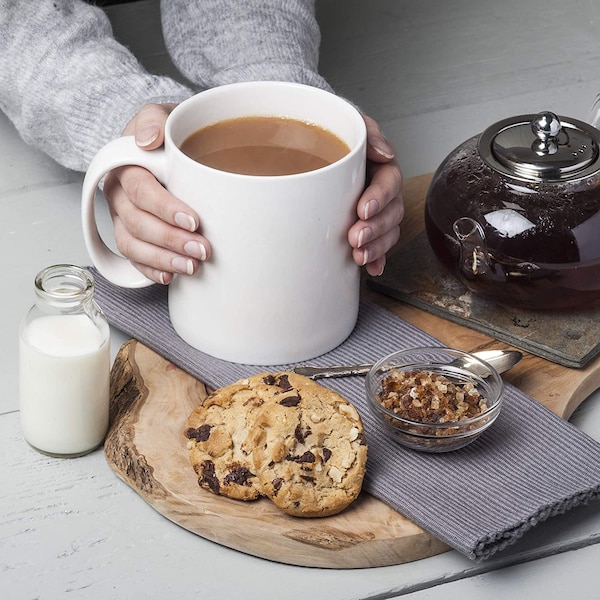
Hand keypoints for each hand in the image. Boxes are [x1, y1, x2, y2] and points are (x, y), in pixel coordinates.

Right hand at [102, 103, 210, 284]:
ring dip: (162, 260)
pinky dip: (151, 270)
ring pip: (132, 245)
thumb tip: (147, 139)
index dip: (165, 209)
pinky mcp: (131, 234)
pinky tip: (171, 276)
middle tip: (202, 250)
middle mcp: (119, 194)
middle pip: (137, 223)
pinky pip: (133, 258)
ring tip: (192, 267)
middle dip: (170, 241)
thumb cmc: (171, 135)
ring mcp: (122, 217)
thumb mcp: (165, 116)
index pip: (141, 191)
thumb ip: (154, 119)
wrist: (169, 147)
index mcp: (125, 167)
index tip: (194, 221)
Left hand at [347, 115, 403, 275]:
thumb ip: (367, 133)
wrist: (308, 149)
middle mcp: (381, 191)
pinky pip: (378, 247)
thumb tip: (384, 152)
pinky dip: (376, 259)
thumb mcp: (349, 124)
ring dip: (376, 246)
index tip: (364, 209)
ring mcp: (375, 212)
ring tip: (359, 255)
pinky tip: (371, 267)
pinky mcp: (365, 228)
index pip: (389, 182)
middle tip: (356, 237)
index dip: (380, 197)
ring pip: (387, 232)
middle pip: (391, 212)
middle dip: (376, 228)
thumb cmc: (331, 136)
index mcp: (380, 167)